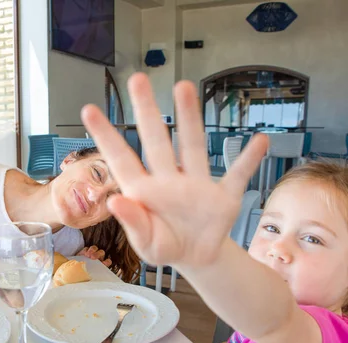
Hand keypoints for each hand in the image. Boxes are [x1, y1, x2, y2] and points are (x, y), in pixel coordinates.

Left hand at [81, 73, 267, 267]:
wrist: (197, 257)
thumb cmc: (165, 246)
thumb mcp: (146, 245)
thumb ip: (133, 224)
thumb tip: (115, 201)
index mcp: (144, 191)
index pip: (121, 159)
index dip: (105, 136)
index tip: (88, 110)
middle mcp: (168, 179)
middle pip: (156, 140)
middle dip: (147, 110)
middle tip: (138, 79)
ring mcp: (197, 184)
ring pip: (192, 145)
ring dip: (189, 118)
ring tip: (184, 87)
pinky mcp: (224, 196)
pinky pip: (237, 175)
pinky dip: (248, 160)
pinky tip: (259, 142)